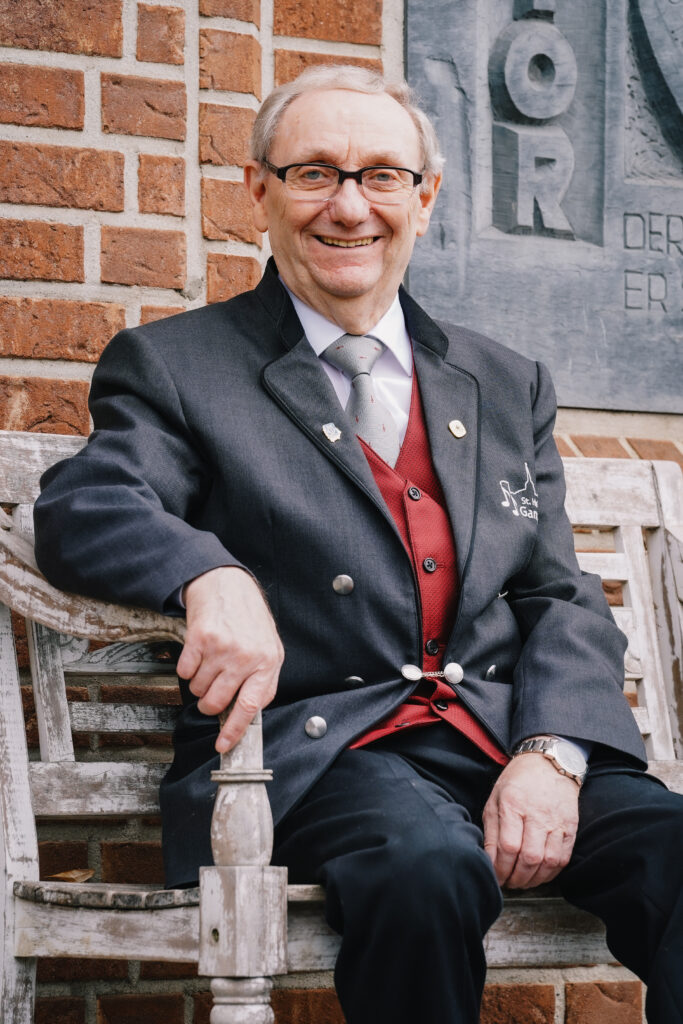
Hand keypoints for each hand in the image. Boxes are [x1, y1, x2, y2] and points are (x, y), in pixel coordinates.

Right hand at [176, 567, 283, 753]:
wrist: (228, 586)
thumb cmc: (250, 620)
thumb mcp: (270, 649)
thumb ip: (264, 681)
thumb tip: (250, 714)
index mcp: (267, 663)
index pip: (250, 707)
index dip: (234, 730)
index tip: (222, 745)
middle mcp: (245, 656)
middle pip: (217, 702)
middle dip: (209, 705)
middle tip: (211, 696)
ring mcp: (222, 648)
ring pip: (198, 689)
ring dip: (199, 684)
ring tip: (210, 664)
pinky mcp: (200, 639)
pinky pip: (184, 672)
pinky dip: (187, 669)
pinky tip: (200, 654)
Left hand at [482, 753, 579, 888]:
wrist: (548, 763)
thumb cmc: (517, 782)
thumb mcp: (495, 799)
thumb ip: (491, 830)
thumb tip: (488, 859)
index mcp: (513, 804)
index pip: (508, 846)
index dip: (500, 868)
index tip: (495, 876)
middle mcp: (537, 814)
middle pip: (529, 857)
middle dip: (516, 878)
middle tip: (508, 883)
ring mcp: (557, 821)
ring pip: (548, 861)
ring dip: (533, 879)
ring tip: (522, 881)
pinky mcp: (571, 827)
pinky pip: (563, 858)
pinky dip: (551, 873)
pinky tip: (539, 875)